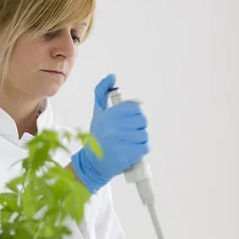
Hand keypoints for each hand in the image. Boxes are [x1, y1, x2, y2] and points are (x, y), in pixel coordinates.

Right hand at [71, 74, 148, 193]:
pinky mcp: (127, 155)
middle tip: (128, 132)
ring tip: (129, 141)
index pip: (135, 108)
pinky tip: (132, 149)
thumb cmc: (97, 135)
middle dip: (138, 126)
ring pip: (144, 134)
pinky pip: (145, 147)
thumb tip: (112, 76)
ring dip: (140, 138)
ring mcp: (120, 142)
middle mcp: (113, 127)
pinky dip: (142, 149)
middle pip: (142, 120)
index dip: (134, 114)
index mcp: (108, 114)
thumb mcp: (98, 112)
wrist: (92, 163)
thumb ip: (102, 92)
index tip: (128, 120)